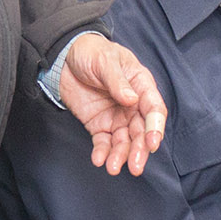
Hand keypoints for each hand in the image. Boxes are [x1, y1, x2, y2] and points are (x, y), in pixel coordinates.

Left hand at [57, 34, 167, 175]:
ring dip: (121, 156)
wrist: (64, 56)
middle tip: (135, 166)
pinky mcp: (99, 125)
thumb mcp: (105, 61)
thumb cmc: (92, 52)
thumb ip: (118, 81)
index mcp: (141, 86)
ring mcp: (116, 117)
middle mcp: (132, 105)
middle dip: (139, 150)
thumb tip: (131, 99)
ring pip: (124, 142)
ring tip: (113, 167)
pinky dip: (102, 152)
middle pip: (141, 132)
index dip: (155, 128)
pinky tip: (98, 160)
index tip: (152, 144)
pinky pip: (103, 142)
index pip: (154, 110)